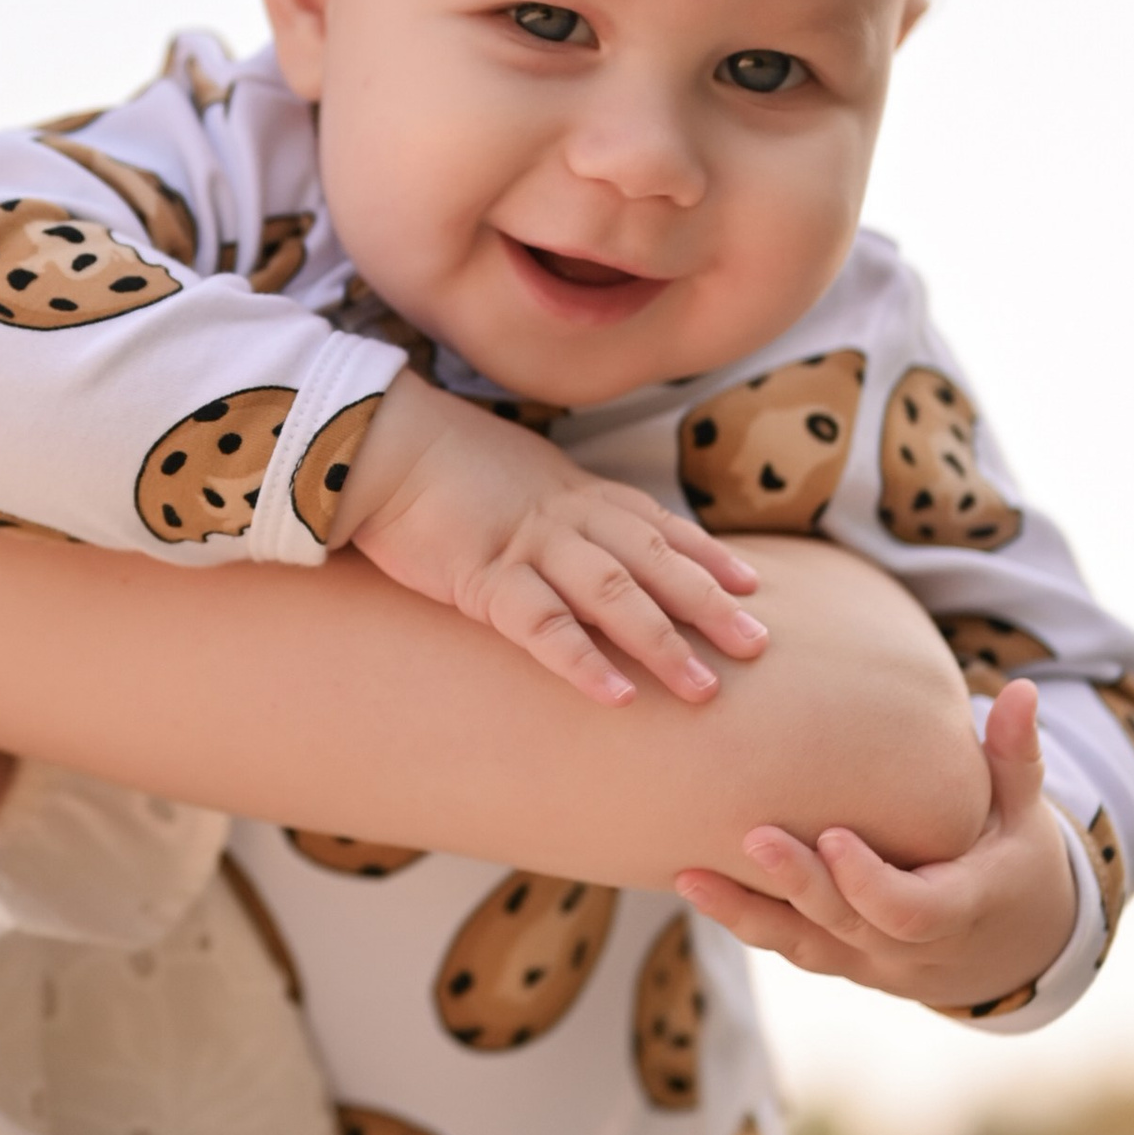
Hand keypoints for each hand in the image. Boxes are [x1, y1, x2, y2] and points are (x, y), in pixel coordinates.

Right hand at [340, 378, 767, 708]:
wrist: (376, 439)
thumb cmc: (432, 456)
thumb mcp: (509, 469)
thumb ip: (545, 497)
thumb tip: (565, 520)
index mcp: (570, 490)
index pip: (655, 523)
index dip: (706, 553)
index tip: (751, 583)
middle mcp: (564, 515)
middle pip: (654, 560)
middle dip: (709, 604)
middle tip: (757, 645)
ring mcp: (527, 544)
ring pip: (614, 594)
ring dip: (664, 641)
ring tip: (703, 687)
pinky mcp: (483, 575)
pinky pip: (543, 624)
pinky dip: (583, 660)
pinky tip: (617, 695)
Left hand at [673, 674, 1076, 1016]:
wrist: (1007, 947)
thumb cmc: (1011, 859)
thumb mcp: (1021, 813)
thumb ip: (1014, 756)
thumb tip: (1022, 689)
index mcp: (962, 910)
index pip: (911, 912)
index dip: (871, 883)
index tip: (835, 838)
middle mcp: (910, 948)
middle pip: (847, 926)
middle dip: (800, 886)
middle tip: (753, 837)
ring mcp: (869, 962)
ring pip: (804, 947)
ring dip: (747, 913)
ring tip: (689, 877)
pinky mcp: (838, 960)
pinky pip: (787, 947)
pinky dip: (743, 919)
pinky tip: (693, 885)